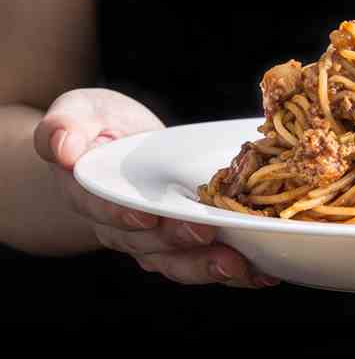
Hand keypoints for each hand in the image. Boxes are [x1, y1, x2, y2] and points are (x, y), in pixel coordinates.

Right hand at [34, 88, 277, 288]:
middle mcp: (120, 225)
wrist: (109, 146)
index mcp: (91, 194)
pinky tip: (264, 271)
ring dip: (209, 267)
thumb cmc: (94, 124)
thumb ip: (63, 127)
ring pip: (177, 261)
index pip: (105, 209)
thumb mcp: (76, 112)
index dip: (123, 215)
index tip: (146, 215)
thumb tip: (61, 146)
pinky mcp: (180, 239)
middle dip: (179, 242)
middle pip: (147, 242)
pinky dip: (234, 270)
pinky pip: (203, 259)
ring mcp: (151, 237)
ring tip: (243, 266)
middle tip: (208, 235)